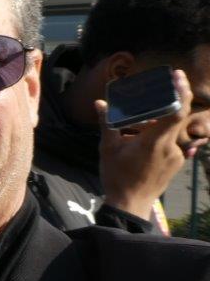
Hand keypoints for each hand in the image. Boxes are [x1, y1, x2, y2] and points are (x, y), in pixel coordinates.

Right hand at [97, 69, 206, 219]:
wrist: (131, 204)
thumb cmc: (117, 176)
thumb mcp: (107, 149)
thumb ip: (107, 124)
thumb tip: (99, 103)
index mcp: (155, 141)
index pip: (176, 111)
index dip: (180, 91)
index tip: (177, 75)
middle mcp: (171, 147)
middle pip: (176, 116)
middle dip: (168, 102)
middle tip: (158, 89)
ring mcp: (177, 156)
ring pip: (172, 130)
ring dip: (159, 123)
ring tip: (138, 126)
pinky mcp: (177, 163)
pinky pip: (172, 142)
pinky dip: (161, 136)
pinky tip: (144, 140)